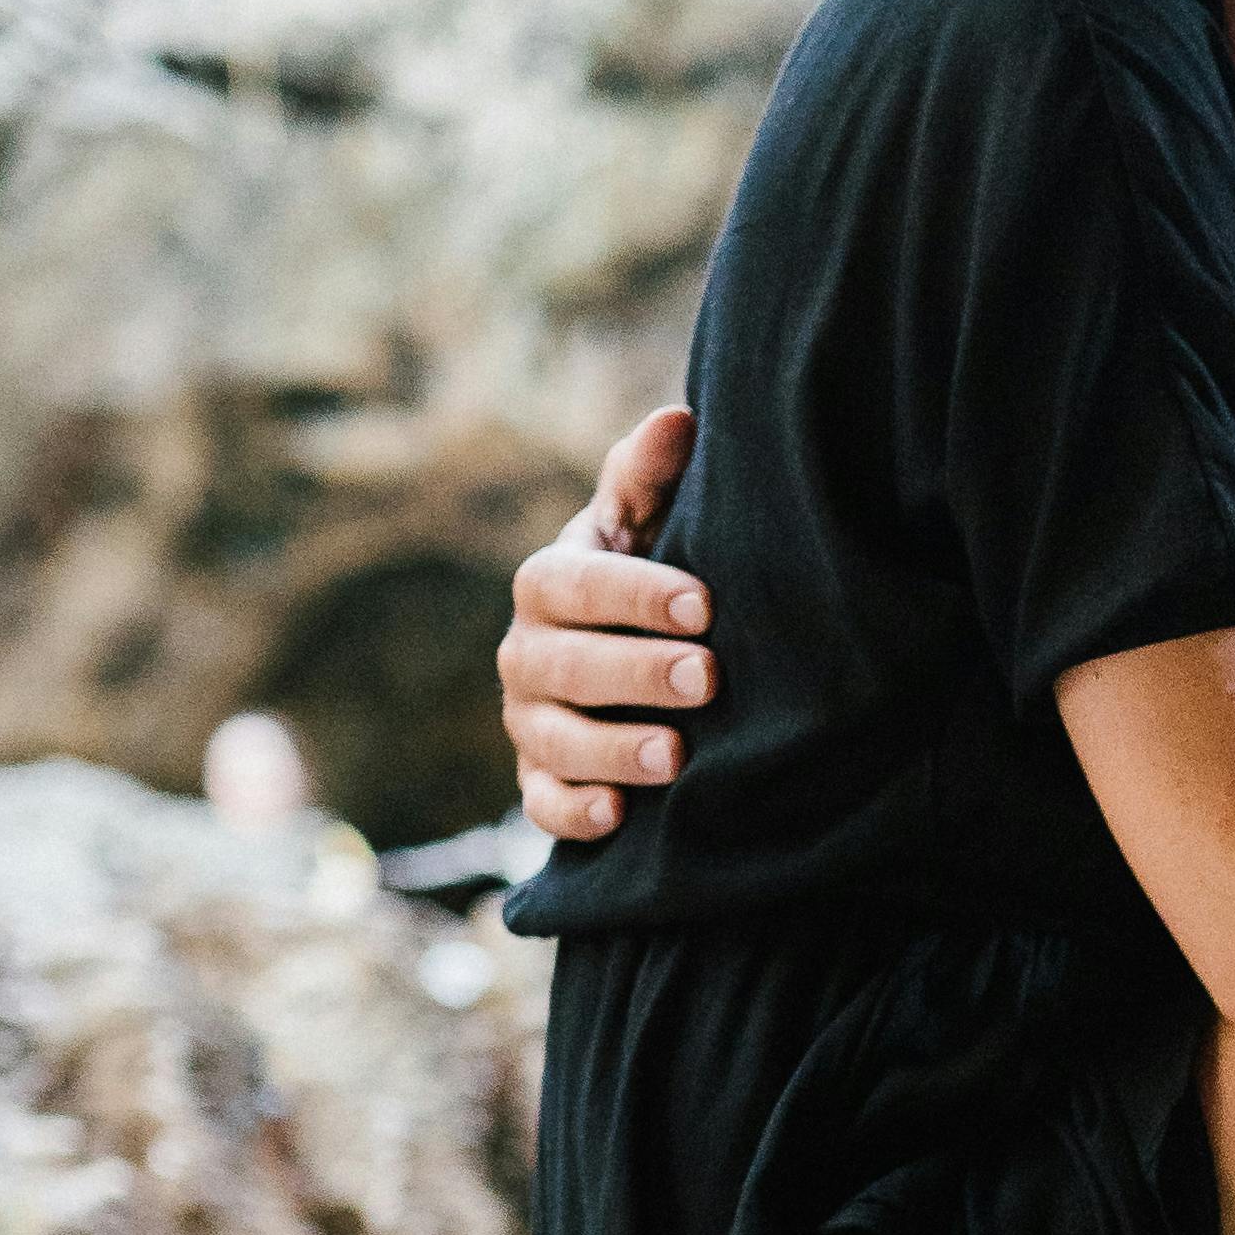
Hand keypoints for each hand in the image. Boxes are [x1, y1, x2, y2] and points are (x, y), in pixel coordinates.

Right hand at [498, 404, 703, 841]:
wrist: (627, 669)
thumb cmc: (646, 582)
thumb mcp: (645, 529)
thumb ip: (650, 480)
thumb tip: (681, 418)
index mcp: (549, 584)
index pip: (577, 583)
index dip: (637, 593)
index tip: (704, 603)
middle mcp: (526, 653)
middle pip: (567, 664)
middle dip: (636, 672)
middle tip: (708, 678)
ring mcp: (528, 721)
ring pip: (555, 738)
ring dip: (613, 749)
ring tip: (677, 756)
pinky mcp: (539, 782)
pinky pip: (542, 804)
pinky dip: (575, 812)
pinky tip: (619, 815)